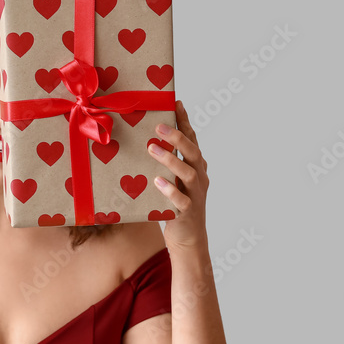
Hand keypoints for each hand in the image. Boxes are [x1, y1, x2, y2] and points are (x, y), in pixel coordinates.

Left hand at [147, 100, 209, 250]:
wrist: (188, 240)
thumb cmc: (176, 207)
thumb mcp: (173, 182)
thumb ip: (166, 165)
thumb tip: (144, 144)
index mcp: (196, 168)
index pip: (192, 140)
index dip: (185, 122)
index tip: (176, 103)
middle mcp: (199, 178)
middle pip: (193, 152)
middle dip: (177, 137)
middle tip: (159, 125)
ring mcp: (195, 195)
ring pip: (188, 172)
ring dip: (170, 159)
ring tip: (152, 148)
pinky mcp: (187, 212)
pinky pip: (180, 199)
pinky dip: (170, 190)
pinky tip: (157, 182)